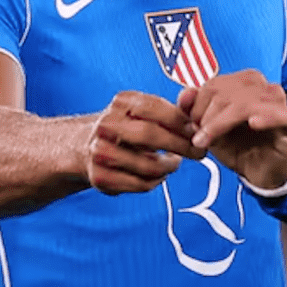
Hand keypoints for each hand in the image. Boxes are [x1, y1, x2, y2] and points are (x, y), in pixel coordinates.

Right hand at [83, 91, 203, 194]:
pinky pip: (140, 184)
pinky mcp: (100, 177)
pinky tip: (159, 174)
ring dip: (169, 167)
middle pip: (149, 135)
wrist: (88, 147)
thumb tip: (199, 119)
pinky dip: (155, 181)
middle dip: (180, 145)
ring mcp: (100, 151)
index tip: (198, 131)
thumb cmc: (128, 128)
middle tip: (199, 152)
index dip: (179, 121)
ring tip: (174, 163)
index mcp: (121, 103)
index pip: (153, 107)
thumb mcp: (145, 113)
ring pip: (148, 165)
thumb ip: (172, 113)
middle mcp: (106, 125)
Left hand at [178, 70, 286, 189]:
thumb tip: (184, 94)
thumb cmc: (240, 148)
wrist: (261, 173)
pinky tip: (253, 124)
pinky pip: (280, 113)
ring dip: (222, 122)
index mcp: (243, 84)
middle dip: (207, 116)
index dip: (197, 104)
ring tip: (211, 140)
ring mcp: (277, 104)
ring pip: (247, 102)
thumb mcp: (211, 130)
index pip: (214, 83)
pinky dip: (265, 117)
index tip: (192, 125)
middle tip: (200, 137)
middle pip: (227, 91)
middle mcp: (261, 88)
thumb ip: (195, 110)